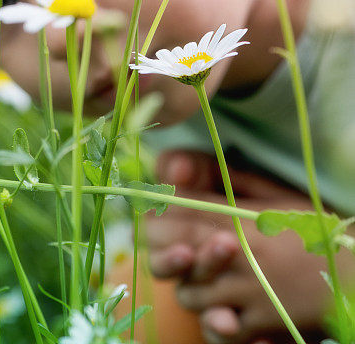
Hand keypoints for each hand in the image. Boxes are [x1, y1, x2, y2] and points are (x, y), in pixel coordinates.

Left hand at [148, 150, 337, 343]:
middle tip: (178, 246)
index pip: (174, 213)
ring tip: (206, 276)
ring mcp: (247, 290)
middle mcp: (238, 252)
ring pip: (188, 294)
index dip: (158, 214)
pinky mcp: (260, 323)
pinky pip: (217, 329)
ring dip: (190, 285)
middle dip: (165, 249)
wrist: (354, 275)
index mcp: (238, 215)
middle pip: (170, 253)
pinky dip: (214, 322)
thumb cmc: (308, 228)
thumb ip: (221, 175)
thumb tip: (174, 165)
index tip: (160, 212)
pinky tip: (222, 311)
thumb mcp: (268, 192)